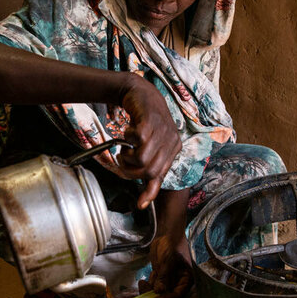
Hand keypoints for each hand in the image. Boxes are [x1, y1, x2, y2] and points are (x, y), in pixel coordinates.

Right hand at [117, 75, 181, 208]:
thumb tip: (144, 202)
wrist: (139, 93)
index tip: (140, 204)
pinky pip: (136, 141)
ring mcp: (162, 130)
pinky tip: (127, 132)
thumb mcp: (150, 145)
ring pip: (143, 159)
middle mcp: (172, 140)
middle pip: (150, 170)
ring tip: (124, 146)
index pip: (162, 175)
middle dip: (131, 170)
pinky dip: (126, 139)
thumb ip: (149, 169)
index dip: (150, 191)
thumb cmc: (143, 121)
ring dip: (127, 156)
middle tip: (123, 160)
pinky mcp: (150, 121)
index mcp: (174, 148)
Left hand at [147, 233, 192, 297]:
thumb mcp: (167, 260)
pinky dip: (148, 287)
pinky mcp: (162, 278)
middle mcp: (179, 283)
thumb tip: (159, 292)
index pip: (177, 296)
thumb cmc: (171, 244)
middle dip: (155, 297)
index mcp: (186, 279)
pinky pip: (154, 288)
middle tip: (144, 290)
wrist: (165, 234)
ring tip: (143, 283)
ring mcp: (170, 281)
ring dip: (149, 291)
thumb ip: (163, 277)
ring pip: (159, 294)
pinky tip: (144, 281)